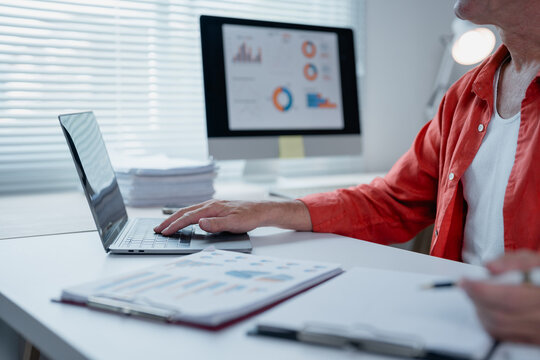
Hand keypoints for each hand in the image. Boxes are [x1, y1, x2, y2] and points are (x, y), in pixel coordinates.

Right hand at [154, 199, 311, 235]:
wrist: (262, 210)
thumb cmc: (250, 217)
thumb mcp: (235, 224)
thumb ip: (216, 224)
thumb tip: (199, 223)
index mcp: (212, 207)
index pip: (189, 217)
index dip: (175, 225)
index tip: (164, 232)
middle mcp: (210, 204)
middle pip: (185, 212)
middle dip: (170, 221)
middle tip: (157, 229)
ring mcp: (212, 205)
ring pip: (189, 210)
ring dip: (175, 218)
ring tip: (165, 225)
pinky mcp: (215, 208)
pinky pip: (195, 211)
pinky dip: (184, 216)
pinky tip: (183, 220)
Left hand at [460, 250, 539, 343]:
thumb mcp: (537, 262)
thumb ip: (515, 262)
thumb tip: (491, 267)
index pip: (508, 298)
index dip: (480, 290)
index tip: (465, 281)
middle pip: (499, 316)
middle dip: (476, 299)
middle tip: (466, 286)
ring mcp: (537, 331)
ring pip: (498, 327)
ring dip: (480, 310)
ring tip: (475, 295)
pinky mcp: (532, 339)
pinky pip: (503, 335)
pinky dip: (489, 321)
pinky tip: (485, 308)